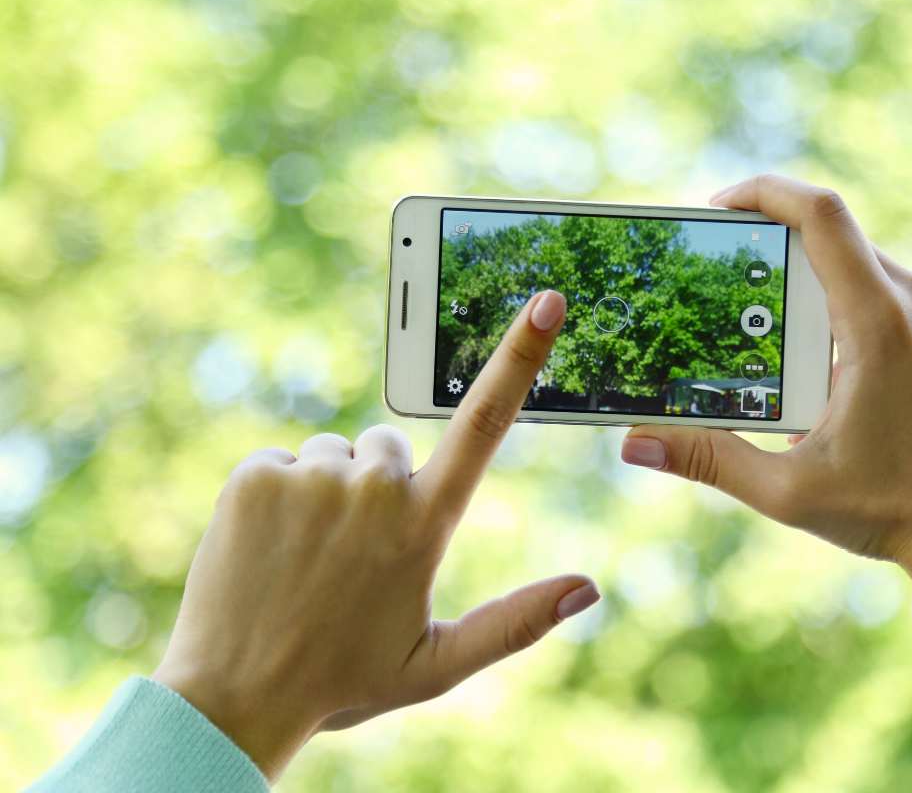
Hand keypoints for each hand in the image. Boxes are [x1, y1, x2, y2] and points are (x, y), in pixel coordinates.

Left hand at [152, 291, 599, 780]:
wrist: (231, 700)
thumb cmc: (343, 680)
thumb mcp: (439, 665)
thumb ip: (517, 622)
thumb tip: (589, 588)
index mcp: (424, 525)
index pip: (485, 424)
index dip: (519, 358)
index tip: (546, 302)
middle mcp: (372, 489)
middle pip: (389, 447)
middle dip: (380, 484)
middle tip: (352, 557)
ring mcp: (310, 478)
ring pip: (333, 456)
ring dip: (327, 492)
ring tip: (305, 561)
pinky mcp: (254, 477)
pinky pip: (281, 463)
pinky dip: (278, 496)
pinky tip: (269, 549)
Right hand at [620, 175, 911, 578]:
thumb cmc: (896, 510)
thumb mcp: (789, 487)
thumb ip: (709, 459)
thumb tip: (635, 444)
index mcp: (880, 320)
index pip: (819, 214)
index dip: (762, 192)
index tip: (717, 208)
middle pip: (831, 238)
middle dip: (771, 250)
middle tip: (723, 283)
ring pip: (859, 266)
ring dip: (806, 285)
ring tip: (763, 335)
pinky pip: (885, 295)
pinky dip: (839, 308)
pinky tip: (814, 368)